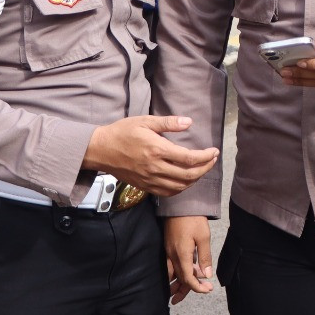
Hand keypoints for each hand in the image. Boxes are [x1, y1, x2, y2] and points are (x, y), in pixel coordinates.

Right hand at [84, 116, 219, 196]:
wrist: (100, 150)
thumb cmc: (122, 132)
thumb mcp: (145, 121)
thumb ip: (169, 123)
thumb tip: (189, 122)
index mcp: (157, 150)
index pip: (189, 158)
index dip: (206, 157)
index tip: (214, 151)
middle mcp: (155, 168)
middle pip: (189, 175)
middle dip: (206, 168)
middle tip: (213, 159)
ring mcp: (150, 179)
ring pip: (180, 186)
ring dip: (195, 179)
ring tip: (202, 168)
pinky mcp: (145, 186)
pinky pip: (168, 193)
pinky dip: (181, 188)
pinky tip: (186, 180)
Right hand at [163, 216, 214, 303]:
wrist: (179, 203)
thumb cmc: (192, 218)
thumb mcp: (203, 237)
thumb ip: (205, 257)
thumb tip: (207, 275)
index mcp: (181, 254)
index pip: (187, 278)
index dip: (196, 287)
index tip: (207, 290)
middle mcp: (172, 255)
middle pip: (177, 278)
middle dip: (182, 290)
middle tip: (183, 300)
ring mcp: (168, 250)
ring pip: (171, 273)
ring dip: (175, 284)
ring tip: (176, 295)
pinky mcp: (168, 246)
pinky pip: (170, 265)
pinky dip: (175, 273)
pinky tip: (181, 274)